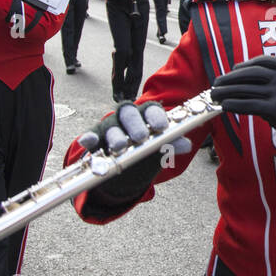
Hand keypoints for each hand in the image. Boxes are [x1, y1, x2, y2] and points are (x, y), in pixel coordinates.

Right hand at [76, 102, 192, 204]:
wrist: (128, 165)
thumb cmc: (148, 149)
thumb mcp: (161, 148)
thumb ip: (172, 144)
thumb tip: (186, 144)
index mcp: (147, 115)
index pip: (152, 110)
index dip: (156, 117)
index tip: (161, 127)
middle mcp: (128, 117)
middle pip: (130, 113)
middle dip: (135, 125)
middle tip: (140, 137)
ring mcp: (111, 126)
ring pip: (111, 126)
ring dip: (115, 135)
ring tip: (119, 147)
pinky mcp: (97, 137)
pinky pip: (92, 136)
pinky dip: (89, 138)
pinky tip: (88, 142)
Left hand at [210, 55, 275, 150]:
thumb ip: (266, 84)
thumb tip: (238, 85)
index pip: (262, 61)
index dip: (245, 65)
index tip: (234, 69)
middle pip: (251, 74)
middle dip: (230, 78)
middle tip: (216, 83)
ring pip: (247, 90)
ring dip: (227, 92)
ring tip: (216, 95)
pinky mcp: (275, 109)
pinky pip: (250, 105)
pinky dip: (235, 104)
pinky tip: (225, 106)